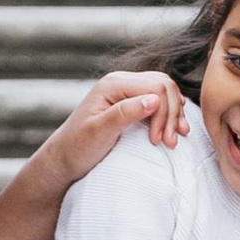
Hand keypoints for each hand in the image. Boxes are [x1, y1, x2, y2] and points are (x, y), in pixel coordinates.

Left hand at [42, 68, 189, 189]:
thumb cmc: (78, 147)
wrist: (65, 158)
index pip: (155, 88)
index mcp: (113, 84)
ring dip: (174, 113)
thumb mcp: (99, 132)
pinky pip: (159, 98)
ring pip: (164, 90)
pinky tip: (174, 126)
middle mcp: (121, 81)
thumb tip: (155, 100)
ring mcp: (126, 89)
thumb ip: (125, 113)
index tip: (159, 142)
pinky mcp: (131, 101)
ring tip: (175, 138)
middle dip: (172, 114)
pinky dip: (169, 112)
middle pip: (163, 85)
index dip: (164, 114)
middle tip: (170, 143)